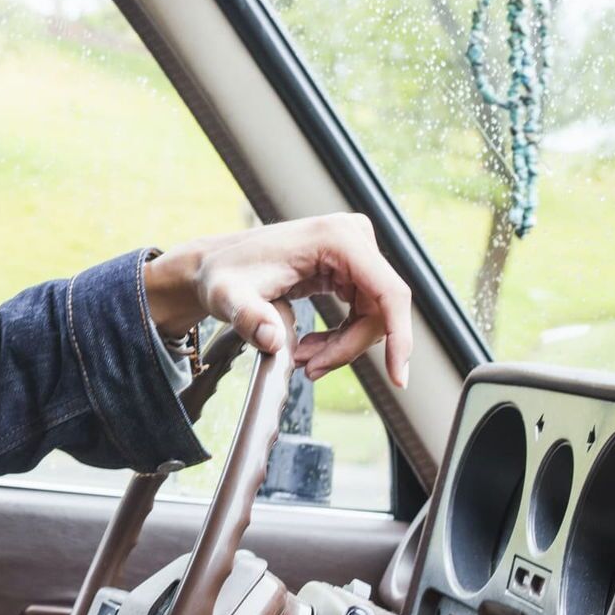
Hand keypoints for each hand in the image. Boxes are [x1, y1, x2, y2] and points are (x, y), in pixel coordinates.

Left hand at [143, 214, 411, 388]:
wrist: (215, 266)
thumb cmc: (222, 275)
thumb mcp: (228, 298)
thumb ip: (247, 317)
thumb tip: (272, 341)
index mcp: (336, 238)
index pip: (389, 293)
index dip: (400, 337)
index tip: (398, 377)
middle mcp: (352, 237)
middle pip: (380, 310)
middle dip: (349, 348)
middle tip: (309, 371)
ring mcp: (353, 250)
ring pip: (372, 315)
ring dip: (342, 346)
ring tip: (303, 361)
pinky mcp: (348, 266)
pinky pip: (361, 311)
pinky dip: (340, 337)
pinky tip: (311, 347)